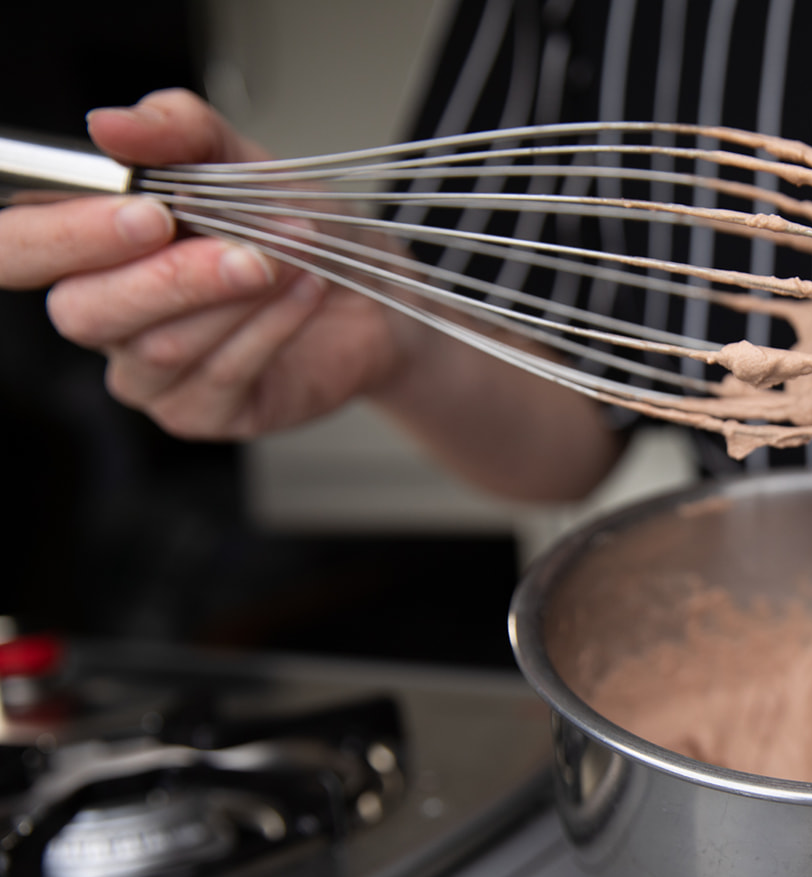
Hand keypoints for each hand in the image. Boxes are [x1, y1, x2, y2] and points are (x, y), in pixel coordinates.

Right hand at [0, 88, 406, 438]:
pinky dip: (272, 325)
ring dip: (237, 295)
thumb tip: (112, 125)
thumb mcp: (241, 160)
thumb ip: (177, 132)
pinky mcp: (202, 413)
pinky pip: (221, 375)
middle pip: (83, 311)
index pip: (19, 250)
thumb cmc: (294, 229)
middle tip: (241, 248)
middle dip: (168, 277)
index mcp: (88, 246)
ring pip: (163, 345)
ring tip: (294, 255)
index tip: (144, 211)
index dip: (63, 237)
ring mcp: (149, 373)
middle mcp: (104, 313)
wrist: (373, 293)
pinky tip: (305, 291)